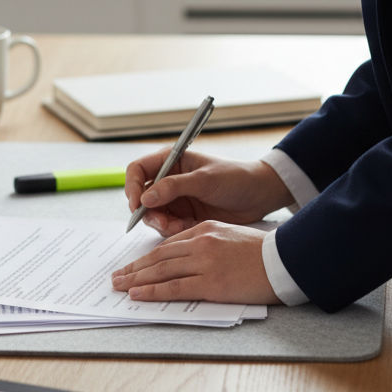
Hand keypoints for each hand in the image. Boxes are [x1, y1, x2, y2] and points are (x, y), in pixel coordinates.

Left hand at [111, 222, 280, 304]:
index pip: (169, 244)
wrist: (284, 261)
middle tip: (117, 276)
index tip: (135, 265)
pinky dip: (152, 291)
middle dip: (135, 267)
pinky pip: (174, 287)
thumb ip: (208, 243)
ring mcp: (204, 263)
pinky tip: (138, 294)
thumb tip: (188, 260)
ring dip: (136, 278)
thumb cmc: (262, 252)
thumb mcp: (231, 236)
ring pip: (161, 270)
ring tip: (119, 286)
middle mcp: (200, 243)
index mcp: (205, 230)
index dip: (149, 257)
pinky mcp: (210, 283)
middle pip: (159, 256)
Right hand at [124, 149, 290, 236]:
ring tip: (179, 226)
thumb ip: (173, 187)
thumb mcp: (204, 180)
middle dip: (147, 211)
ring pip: (153, 215)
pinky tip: (188, 227)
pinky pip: (167, 227)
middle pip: (141, 196)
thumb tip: (145, 197)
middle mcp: (169, 179)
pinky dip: (173, 230)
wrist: (259, 196)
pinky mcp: (184, 216)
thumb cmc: (235, 178)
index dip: (132, 186)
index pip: (138, 170)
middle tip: (161, 221)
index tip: (137, 204)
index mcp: (171, 161)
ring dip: (161, 223)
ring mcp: (176, 199)